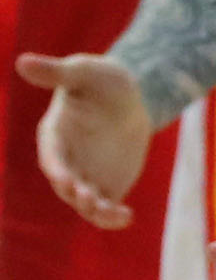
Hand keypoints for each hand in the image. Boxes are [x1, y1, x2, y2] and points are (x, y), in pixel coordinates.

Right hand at [18, 54, 152, 228]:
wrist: (127, 96)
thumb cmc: (100, 80)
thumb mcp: (83, 72)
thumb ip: (56, 73)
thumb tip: (23, 61)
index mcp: (54, 136)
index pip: (51, 157)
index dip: (58, 170)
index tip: (67, 180)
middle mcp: (65, 161)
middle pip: (66, 185)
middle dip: (77, 193)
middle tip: (92, 199)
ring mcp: (84, 176)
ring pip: (85, 202)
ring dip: (96, 210)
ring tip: (116, 214)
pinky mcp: (105, 185)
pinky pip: (105, 207)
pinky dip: (113, 216)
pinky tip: (127, 217)